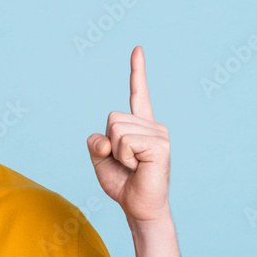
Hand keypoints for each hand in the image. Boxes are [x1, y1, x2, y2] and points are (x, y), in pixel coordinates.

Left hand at [86, 47, 170, 222]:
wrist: (139, 207)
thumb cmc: (122, 183)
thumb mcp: (100, 159)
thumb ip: (96, 142)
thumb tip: (106, 138)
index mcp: (140, 126)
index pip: (138, 94)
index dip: (137, 71)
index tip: (137, 49)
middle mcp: (153, 125)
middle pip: (112, 118)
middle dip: (108, 143)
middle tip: (125, 162)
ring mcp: (159, 134)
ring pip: (116, 130)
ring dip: (117, 153)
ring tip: (133, 166)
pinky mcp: (160, 145)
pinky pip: (125, 142)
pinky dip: (124, 158)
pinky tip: (139, 167)